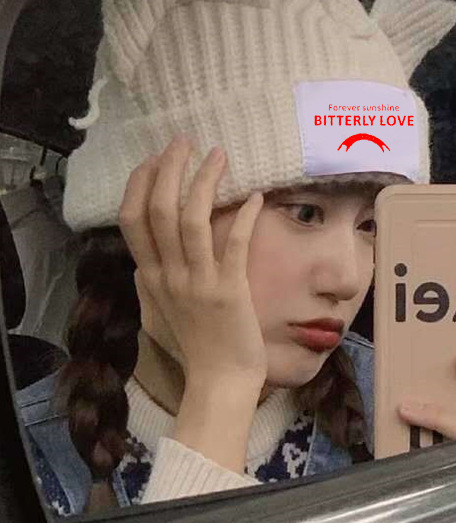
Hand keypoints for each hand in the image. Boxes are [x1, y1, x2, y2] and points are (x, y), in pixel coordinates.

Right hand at [119, 135, 267, 388]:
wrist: (219, 380)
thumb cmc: (195, 347)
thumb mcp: (159, 313)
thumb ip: (151, 283)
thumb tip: (145, 260)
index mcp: (151, 278)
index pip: (132, 220)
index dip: (139, 184)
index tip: (153, 159)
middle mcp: (168, 275)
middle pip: (157, 210)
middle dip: (168, 169)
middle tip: (184, 142)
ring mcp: (198, 282)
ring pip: (190, 219)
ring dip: (203, 182)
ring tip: (218, 155)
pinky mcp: (229, 290)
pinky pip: (233, 244)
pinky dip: (244, 217)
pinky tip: (257, 196)